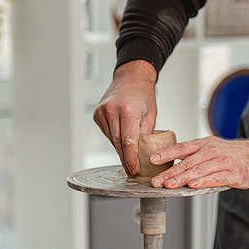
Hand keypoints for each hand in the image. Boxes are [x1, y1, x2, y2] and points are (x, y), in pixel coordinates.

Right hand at [93, 60, 157, 175]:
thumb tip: (142, 154)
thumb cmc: (143, 95)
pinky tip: (121, 140)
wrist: (131, 78)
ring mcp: (102, 111)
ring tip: (128, 157)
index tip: (133, 170)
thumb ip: (145, 135)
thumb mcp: (151, 116)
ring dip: (119, 150)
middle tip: (131, 170)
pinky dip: (114, 139)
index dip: (131, 159)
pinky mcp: (97, 114)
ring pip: (111, 139)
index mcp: (128, 111)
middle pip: (118, 143)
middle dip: (125, 159)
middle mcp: (113, 110)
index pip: (129, 142)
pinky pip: (106, 133)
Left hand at [150, 134, 248, 188]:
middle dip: (169, 172)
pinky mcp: (232, 174)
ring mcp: (222, 162)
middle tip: (156, 181)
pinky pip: (215, 178)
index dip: (166, 153)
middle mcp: (211, 151)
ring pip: (198, 170)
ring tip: (169, 185)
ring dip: (182, 178)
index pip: (181, 147)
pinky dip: (202, 181)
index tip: (152, 160)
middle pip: (186, 162)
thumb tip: (172, 165)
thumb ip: (194, 155)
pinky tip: (192, 186)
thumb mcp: (212, 147)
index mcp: (204, 144)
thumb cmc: (232, 154)